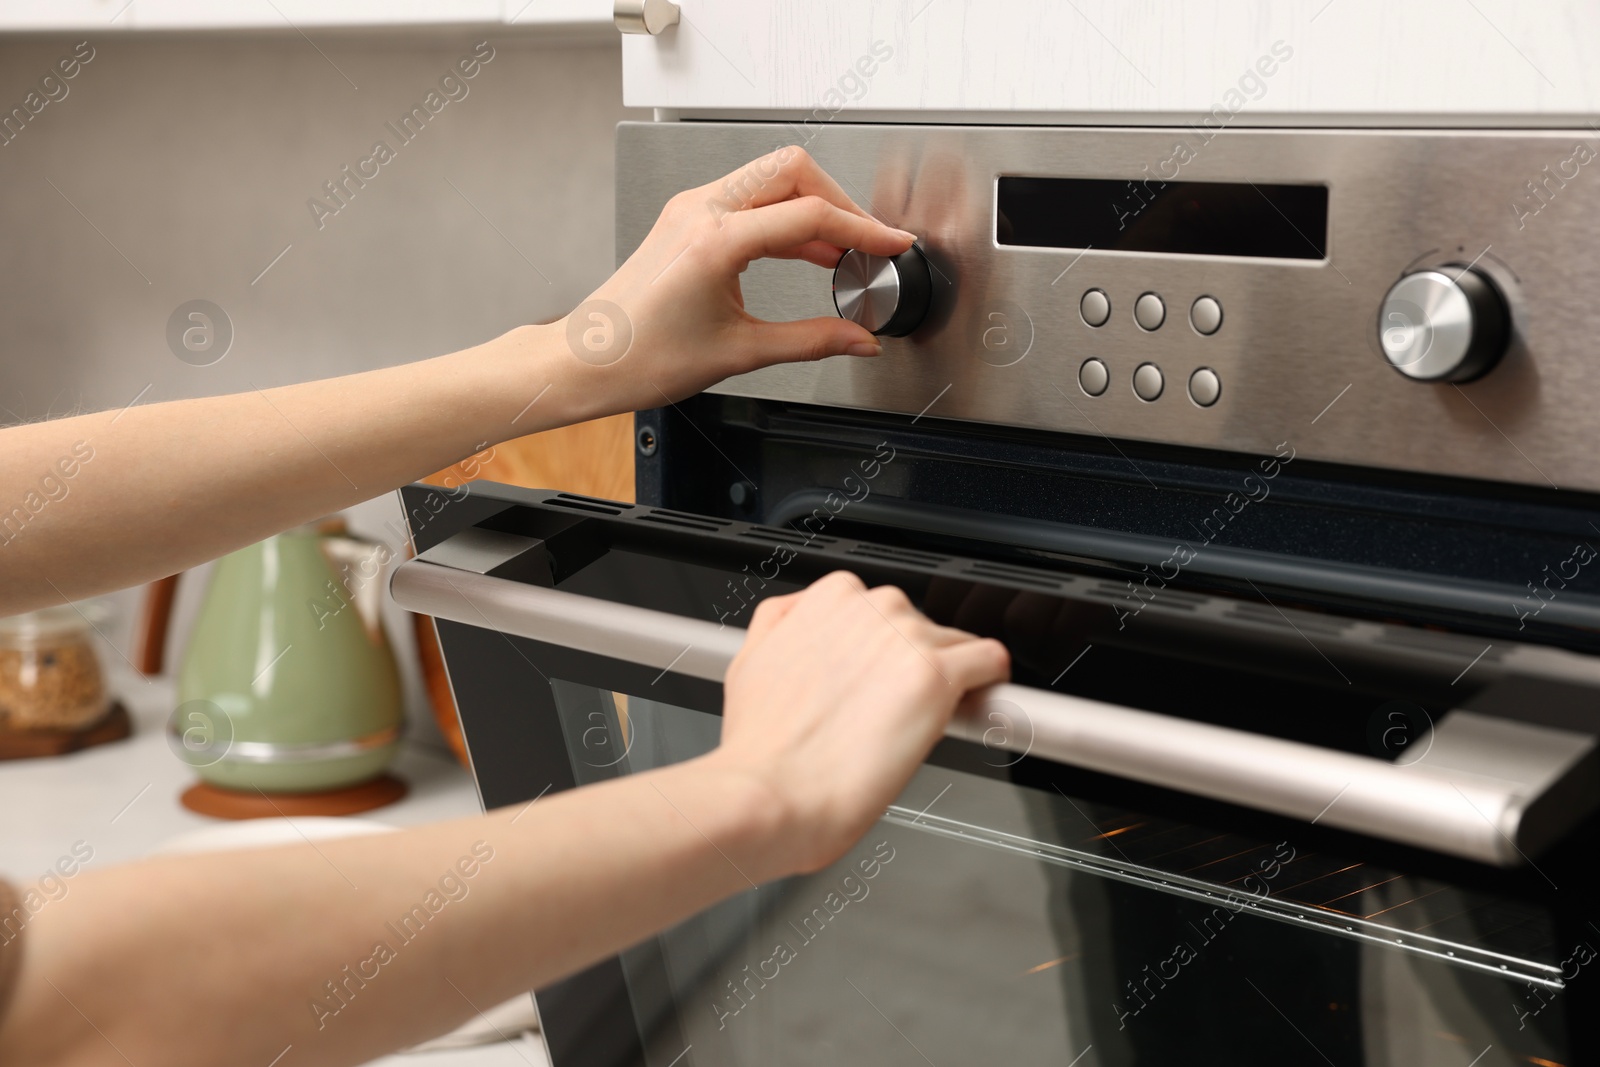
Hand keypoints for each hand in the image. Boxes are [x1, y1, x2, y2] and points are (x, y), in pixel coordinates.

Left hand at [555, 147, 915, 416]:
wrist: (590, 361)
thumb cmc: (641, 357)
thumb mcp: (740, 353)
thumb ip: (812, 341)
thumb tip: (858, 340)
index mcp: (716, 240)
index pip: (809, 215)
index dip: (862, 229)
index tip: (890, 243)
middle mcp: (701, 211)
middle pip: (794, 172)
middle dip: (839, 203)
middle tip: (867, 243)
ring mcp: (691, 209)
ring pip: (772, 177)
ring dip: (813, 206)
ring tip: (842, 251)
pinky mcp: (687, 219)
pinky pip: (749, 197)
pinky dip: (785, 216)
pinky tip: (804, 250)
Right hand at [709, 571, 1009, 878]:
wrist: (771, 794)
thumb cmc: (761, 747)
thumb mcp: (751, 659)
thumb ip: (784, 623)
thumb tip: (802, 619)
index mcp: (829, 597)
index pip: (882, 609)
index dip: (884, 649)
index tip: (879, 677)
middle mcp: (871, 607)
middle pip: (921, 625)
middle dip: (912, 663)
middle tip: (890, 710)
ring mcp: (906, 638)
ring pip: (956, 644)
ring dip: (947, 678)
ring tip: (917, 724)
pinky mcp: (937, 675)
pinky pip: (990, 661)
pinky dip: (991, 683)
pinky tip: (976, 707)